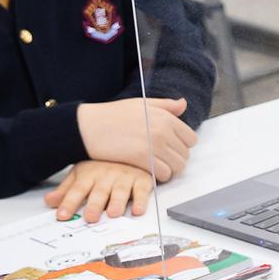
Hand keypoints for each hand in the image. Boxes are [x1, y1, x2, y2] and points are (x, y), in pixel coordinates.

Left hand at [43, 161, 153, 222]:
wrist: (131, 149)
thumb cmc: (103, 165)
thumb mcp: (81, 174)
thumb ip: (66, 190)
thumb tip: (49, 201)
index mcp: (90, 174)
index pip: (77, 189)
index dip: (69, 202)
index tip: (62, 215)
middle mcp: (107, 176)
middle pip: (99, 192)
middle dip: (94, 204)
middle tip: (90, 217)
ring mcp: (125, 178)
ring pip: (121, 191)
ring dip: (117, 202)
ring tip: (113, 213)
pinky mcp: (142, 181)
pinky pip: (142, 191)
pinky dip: (141, 201)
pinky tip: (138, 210)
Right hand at [75, 96, 196, 182]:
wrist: (87, 126)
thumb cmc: (112, 115)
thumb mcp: (141, 104)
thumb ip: (165, 106)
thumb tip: (183, 104)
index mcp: (165, 117)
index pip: (191, 139)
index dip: (181, 146)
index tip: (170, 149)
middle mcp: (163, 130)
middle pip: (185, 155)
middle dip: (175, 159)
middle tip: (161, 160)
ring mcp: (154, 144)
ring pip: (177, 166)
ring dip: (169, 169)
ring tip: (157, 166)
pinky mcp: (142, 158)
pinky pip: (164, 174)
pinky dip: (159, 176)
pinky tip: (149, 170)